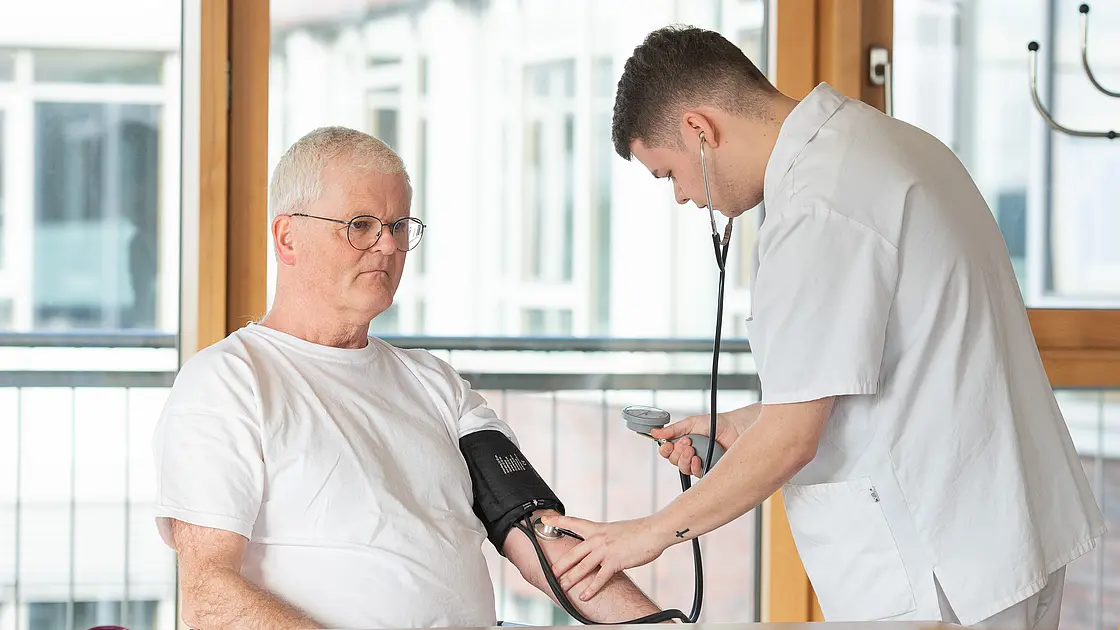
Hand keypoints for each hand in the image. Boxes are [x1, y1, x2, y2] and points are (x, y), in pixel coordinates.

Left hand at [541, 515, 669, 602]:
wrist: (653, 531)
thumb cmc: (638, 531)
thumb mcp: (616, 530)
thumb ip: (605, 538)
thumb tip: (599, 546)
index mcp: (598, 528)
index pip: (573, 522)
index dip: (557, 521)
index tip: (544, 520)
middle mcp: (598, 538)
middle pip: (573, 553)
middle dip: (560, 565)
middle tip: (550, 573)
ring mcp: (605, 550)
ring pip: (582, 567)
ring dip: (571, 579)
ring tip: (562, 587)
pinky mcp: (615, 561)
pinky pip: (599, 578)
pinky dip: (591, 588)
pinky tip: (584, 595)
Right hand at [650, 403, 760, 476]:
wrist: (734, 428)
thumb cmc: (715, 424)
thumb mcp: (690, 423)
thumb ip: (673, 429)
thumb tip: (655, 432)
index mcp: (682, 443)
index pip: (667, 451)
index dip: (665, 449)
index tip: (668, 444)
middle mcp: (689, 455)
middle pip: (673, 461)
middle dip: (677, 452)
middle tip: (687, 442)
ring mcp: (698, 463)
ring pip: (683, 469)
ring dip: (685, 459)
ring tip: (693, 449)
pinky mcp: (708, 470)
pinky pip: (696, 474)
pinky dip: (694, 466)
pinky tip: (698, 459)